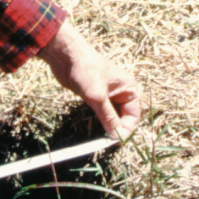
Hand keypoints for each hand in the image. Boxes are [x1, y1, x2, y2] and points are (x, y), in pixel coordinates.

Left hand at [38, 20, 140, 139]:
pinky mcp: (94, 95)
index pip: (133, 115)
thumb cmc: (85, 70)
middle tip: (106, 142)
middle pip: (123, 117)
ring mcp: (107, 94)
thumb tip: (115, 135)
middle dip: (116, 128)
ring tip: (100, 138)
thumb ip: (107, 117)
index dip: (126, 128)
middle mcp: (121, 91)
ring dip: (107, 126)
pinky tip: (94, 128)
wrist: (65, 56)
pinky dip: (99, 121)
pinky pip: (101, 112)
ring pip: (112, 116)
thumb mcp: (97, 96)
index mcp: (129, 88)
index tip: (115, 140)